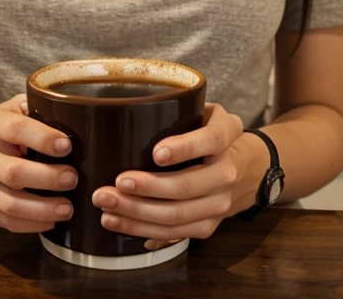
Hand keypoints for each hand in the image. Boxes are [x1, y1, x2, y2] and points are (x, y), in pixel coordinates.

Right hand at [0, 94, 77, 232]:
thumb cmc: (7, 127)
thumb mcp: (18, 107)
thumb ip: (40, 107)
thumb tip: (78, 116)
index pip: (16, 129)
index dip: (42, 139)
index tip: (67, 146)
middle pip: (14, 172)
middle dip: (47, 178)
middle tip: (73, 179)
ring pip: (10, 203)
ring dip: (42, 208)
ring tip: (68, 207)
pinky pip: (6, 222)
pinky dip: (31, 224)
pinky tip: (52, 220)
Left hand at [91, 102, 244, 248]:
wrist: (235, 164)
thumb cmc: (201, 130)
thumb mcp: (198, 109)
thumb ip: (173, 109)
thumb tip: (125, 116)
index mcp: (227, 132)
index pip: (212, 140)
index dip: (185, 148)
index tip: (156, 153)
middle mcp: (228, 170)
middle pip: (187, 185)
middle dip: (147, 187)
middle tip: (117, 182)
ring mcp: (221, 202)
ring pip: (177, 214)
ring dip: (137, 211)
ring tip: (107, 204)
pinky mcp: (209, 225)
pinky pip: (174, 233)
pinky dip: (141, 229)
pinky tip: (116, 220)